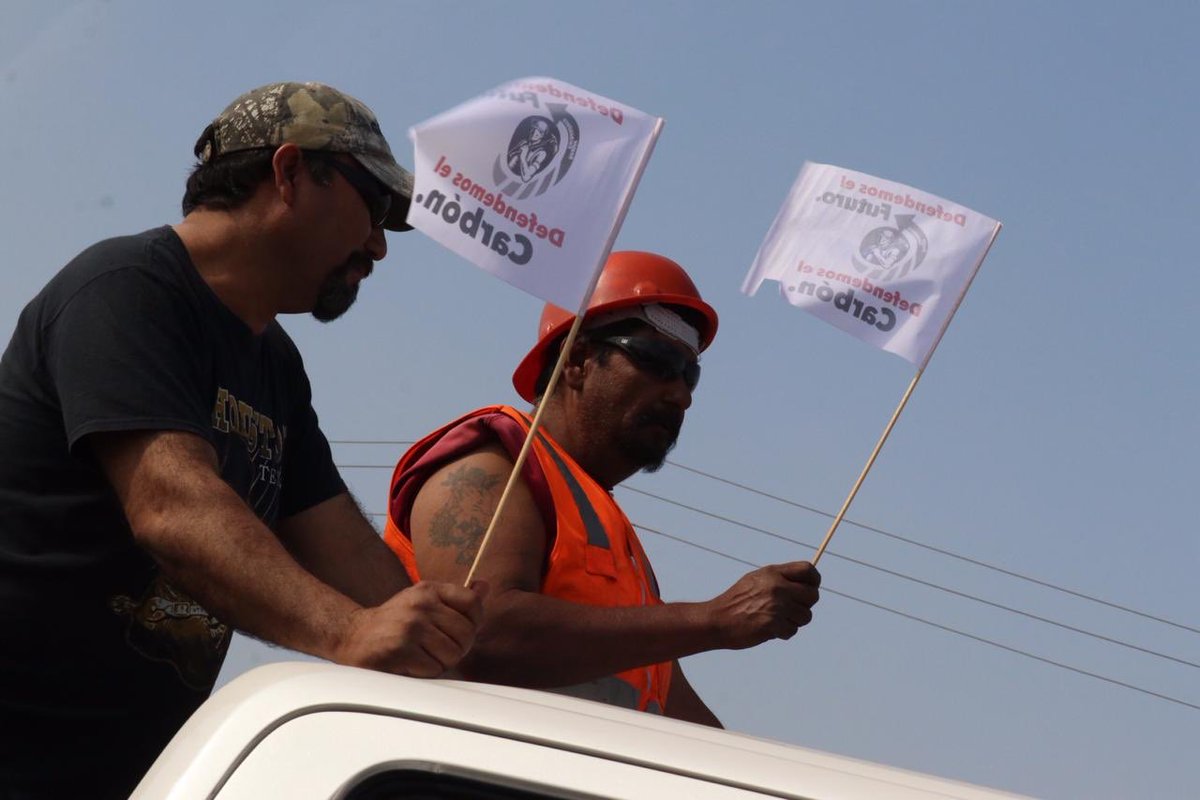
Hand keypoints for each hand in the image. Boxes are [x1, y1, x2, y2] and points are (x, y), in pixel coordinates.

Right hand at [334, 581, 485, 676]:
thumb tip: (485, 586)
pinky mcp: (401, 649)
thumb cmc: (395, 622)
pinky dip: (426, 672)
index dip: (475, 622)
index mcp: (429, 589)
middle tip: (440, 650)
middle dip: (458, 648)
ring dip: (441, 663)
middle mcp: (421, 604)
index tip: (461, 631)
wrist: (353, 636)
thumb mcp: (424, 600)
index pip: (473, 602)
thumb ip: (456, 597)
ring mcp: (410, 626)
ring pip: (452, 654)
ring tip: (424, 656)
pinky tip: (411, 664)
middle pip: (466, 633)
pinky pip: (433, 669)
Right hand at [705, 562, 819, 649]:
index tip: (809, 589)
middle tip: (792, 610)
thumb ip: (779, 579)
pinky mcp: (773, 625)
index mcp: (772, 573)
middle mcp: (776, 587)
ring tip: (778, 620)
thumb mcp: (756, 580)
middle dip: (805, 605)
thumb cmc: (736, 601)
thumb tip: (806, 582)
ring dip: (794, 621)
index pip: (808, 570)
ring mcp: (775, 606)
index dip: (814, 581)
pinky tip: (770, 629)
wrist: (716, 621)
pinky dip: (784, 633)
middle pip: (812, 595)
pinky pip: (793, 630)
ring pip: (805, 616)